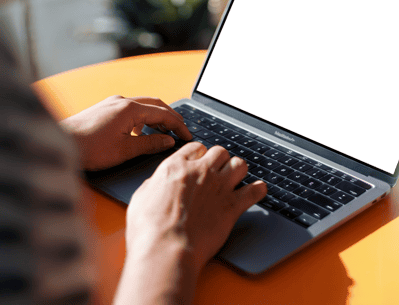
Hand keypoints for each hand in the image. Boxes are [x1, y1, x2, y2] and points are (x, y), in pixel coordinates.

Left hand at [60, 95, 191, 170]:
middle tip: (181, 130)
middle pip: (155, 104)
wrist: (59, 144)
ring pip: (143, 106)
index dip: (178, 125)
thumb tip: (168, 141)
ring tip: (164, 133)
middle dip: (171, 117)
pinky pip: (130, 110)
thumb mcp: (125, 150)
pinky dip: (142, 119)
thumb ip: (150, 144)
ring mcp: (112, 103)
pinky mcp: (104, 109)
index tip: (188, 135)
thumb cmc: (89, 149)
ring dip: (156, 117)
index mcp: (130, 109)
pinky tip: (139, 133)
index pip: (163, 113)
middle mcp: (122, 101)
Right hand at [116, 142, 266, 303]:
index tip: (200, 160)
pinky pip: (255, 191)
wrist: (167, 249)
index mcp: (176, 167)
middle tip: (217, 170)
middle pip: (220, 152)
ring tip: (235, 178)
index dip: (198, 154)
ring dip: (238, 170)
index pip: (195, 147)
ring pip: (239, 164)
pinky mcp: (232, 206)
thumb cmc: (149, 229)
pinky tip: (256, 191)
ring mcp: (219, 187)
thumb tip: (157, 184)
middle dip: (220, 160)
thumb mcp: (140, 199)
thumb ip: (153, 185)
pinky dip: (258, 190)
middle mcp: (201, 172)